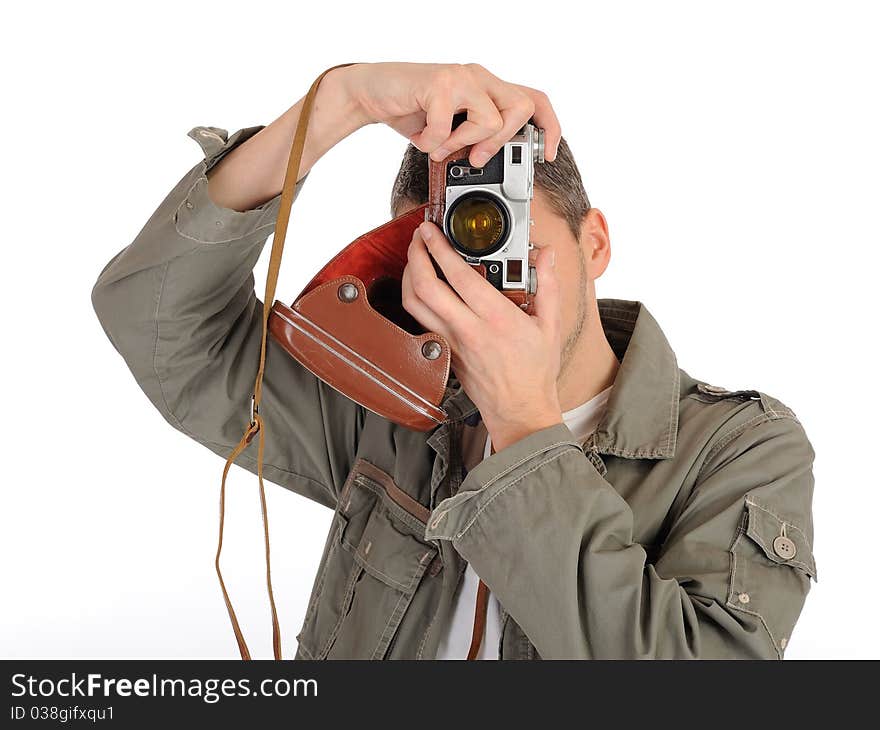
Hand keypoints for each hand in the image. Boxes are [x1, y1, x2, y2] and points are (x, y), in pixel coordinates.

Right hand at [337, 62, 561, 166]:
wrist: (371, 92)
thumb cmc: (412, 110)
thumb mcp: (451, 129)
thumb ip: (474, 138)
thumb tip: (489, 164)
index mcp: (488, 87)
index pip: (534, 100)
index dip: (549, 127)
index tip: (546, 156)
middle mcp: (480, 77)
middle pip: (522, 108)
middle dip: (502, 142)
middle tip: (475, 158)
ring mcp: (461, 77)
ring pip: (491, 120)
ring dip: (463, 145)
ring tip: (439, 147)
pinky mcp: (440, 83)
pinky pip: (449, 127)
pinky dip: (433, 142)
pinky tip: (421, 137)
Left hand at [401, 220, 563, 451]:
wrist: (519, 410)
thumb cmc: (535, 372)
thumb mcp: (551, 326)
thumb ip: (548, 285)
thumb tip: (546, 255)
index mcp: (495, 318)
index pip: (458, 276)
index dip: (440, 248)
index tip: (434, 230)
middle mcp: (467, 329)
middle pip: (425, 286)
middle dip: (416, 254)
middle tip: (419, 236)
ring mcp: (451, 341)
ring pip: (413, 303)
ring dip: (409, 274)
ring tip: (416, 255)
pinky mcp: (444, 350)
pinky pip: (420, 318)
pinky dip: (414, 297)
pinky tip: (420, 285)